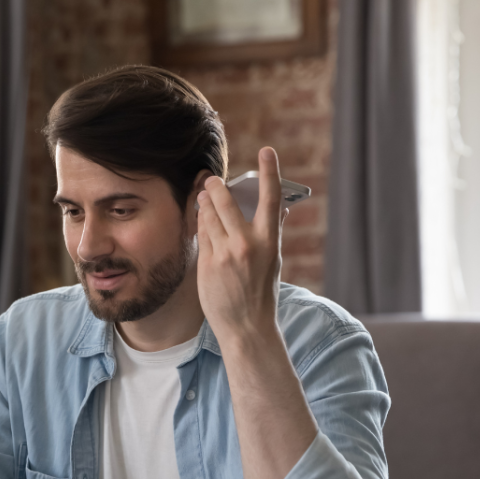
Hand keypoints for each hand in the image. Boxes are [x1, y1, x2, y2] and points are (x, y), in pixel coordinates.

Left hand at [196, 147, 288, 343]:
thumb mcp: (273, 262)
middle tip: (211, 180)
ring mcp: (226, 253)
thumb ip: (272, 233)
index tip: (267, 151)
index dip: (270, 172)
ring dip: (204, 203)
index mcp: (270, 241)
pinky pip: (202, 233)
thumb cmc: (261, 293)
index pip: (272, 198)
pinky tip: (199, 218)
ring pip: (209, 215)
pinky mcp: (208, 263)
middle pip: (226, 201)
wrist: (246, 327)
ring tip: (203, 197)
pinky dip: (200, 223)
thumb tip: (280, 209)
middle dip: (215, 187)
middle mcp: (248, 244)